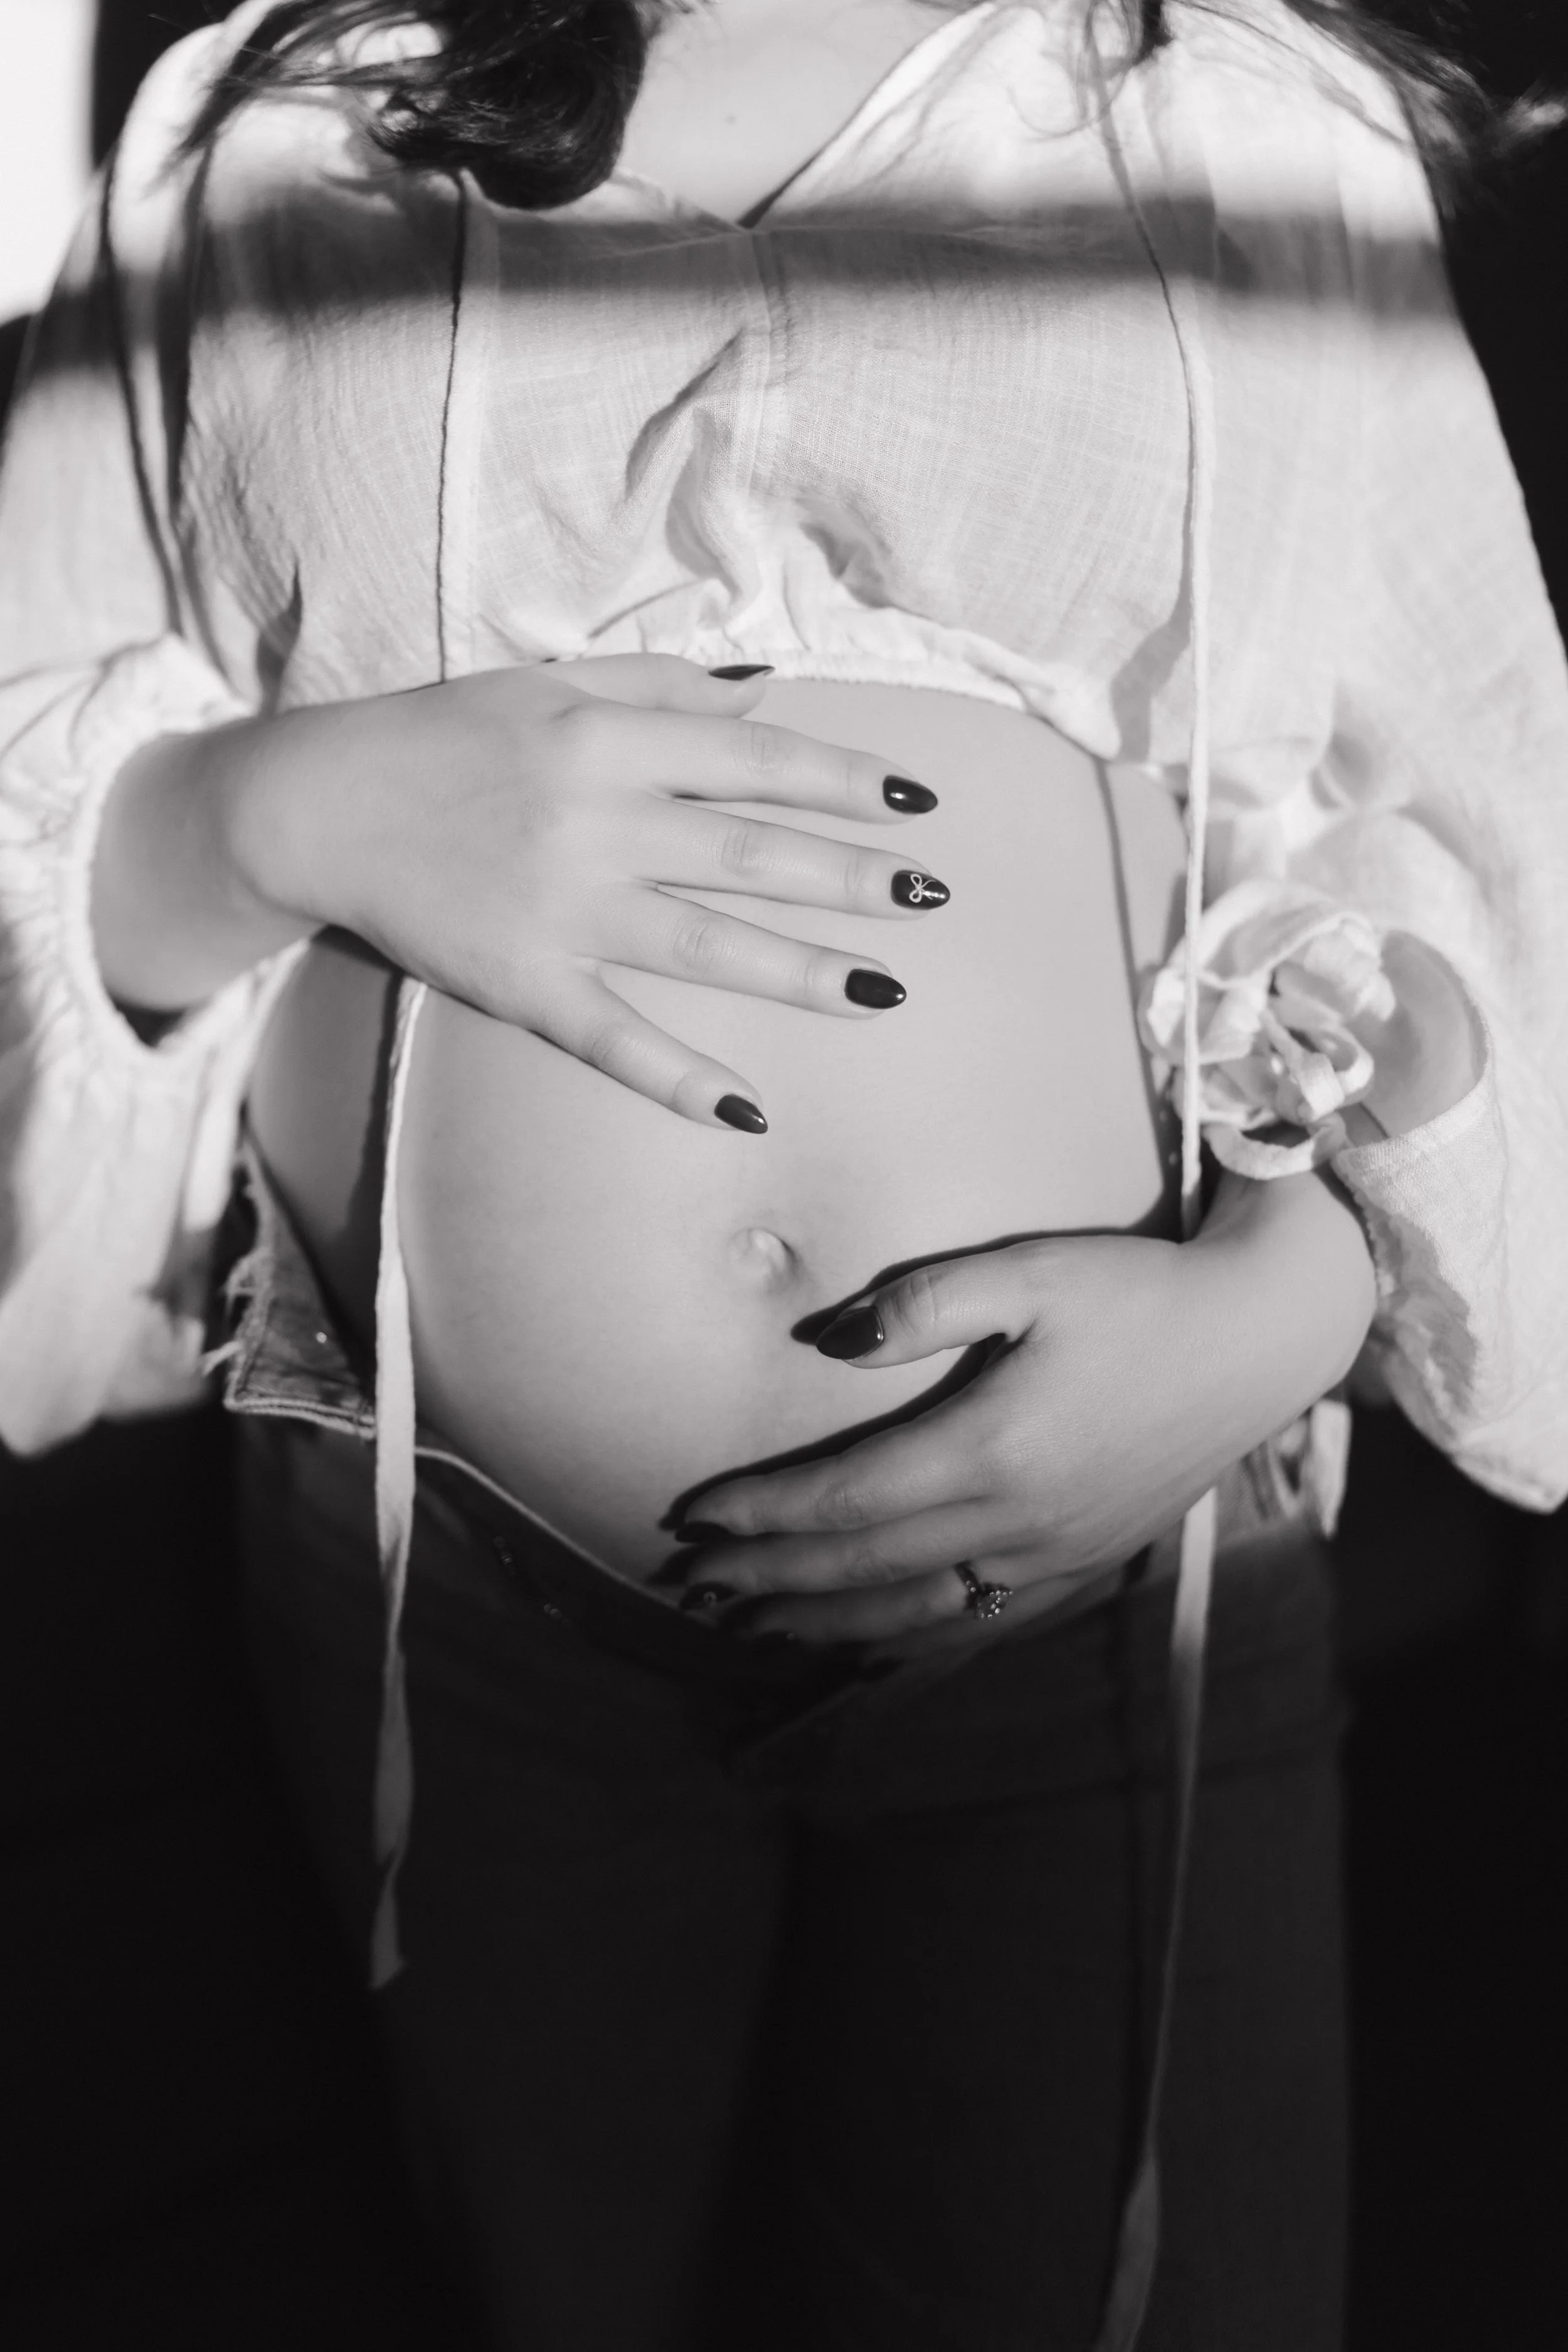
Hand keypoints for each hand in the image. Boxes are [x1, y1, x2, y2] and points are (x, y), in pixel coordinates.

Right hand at [96, 656, 946, 1128]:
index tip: (918, 803)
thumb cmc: (443, 737)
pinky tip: (748, 1109)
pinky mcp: (526, 984)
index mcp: (609, 741)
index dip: (844, 780)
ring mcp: (565, 911)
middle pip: (752, 854)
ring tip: (888, 991)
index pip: (756, 762)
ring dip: (804, 972)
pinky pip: (616, 1038)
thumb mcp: (549, 685)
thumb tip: (766, 700)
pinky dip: (680, 1077)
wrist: (322, 807)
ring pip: (708, 947)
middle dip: (851, 877)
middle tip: (933, 897)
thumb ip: (658, 690)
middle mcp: (598, 823)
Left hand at [676, 1169, 1375, 1642]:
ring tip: (752, 1623)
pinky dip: (906, 1640)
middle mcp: (1015, 1522)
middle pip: (862, 1566)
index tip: (693, 1514)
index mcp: (990, 1448)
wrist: (1259, 1341)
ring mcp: (1053, 1555)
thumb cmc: (1141, 1295)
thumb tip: (832, 1341)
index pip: (844, 1498)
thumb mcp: (1030, 1274)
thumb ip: (924, 1303)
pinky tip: (867, 1640)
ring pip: (913, 1613)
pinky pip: (977, 1625)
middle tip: (690, 1583)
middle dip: (768, 1577)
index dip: (761, 1511)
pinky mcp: (1084, 1564)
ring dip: (822, 1622)